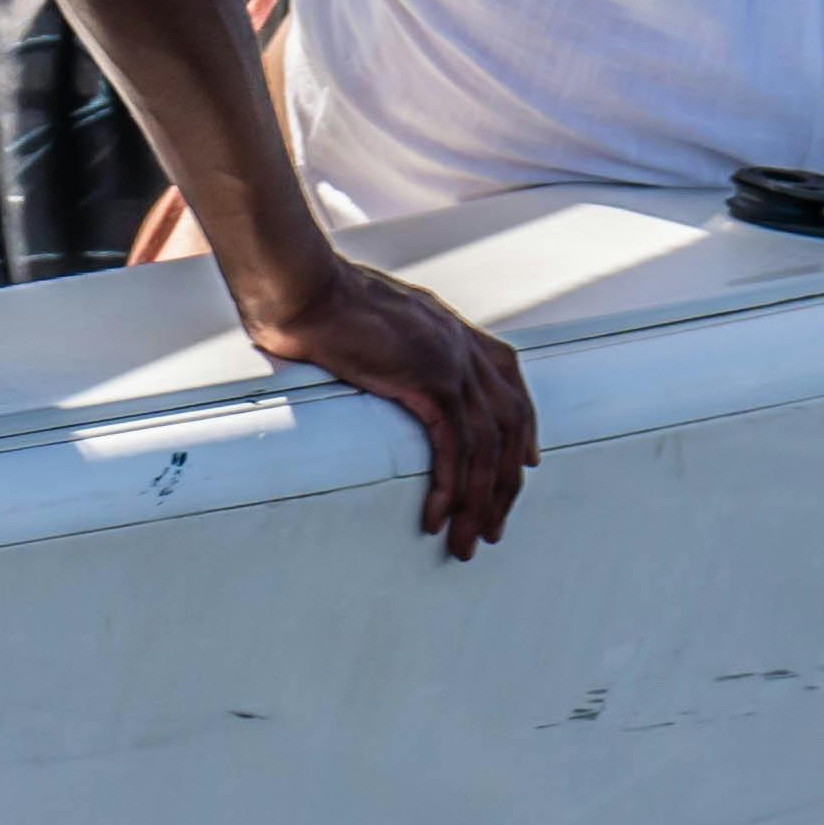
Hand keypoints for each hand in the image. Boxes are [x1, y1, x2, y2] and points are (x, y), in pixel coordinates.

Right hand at [229, 245, 538, 557]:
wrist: (299, 284)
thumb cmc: (310, 297)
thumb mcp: (363, 320)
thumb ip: (383, 342)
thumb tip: (364, 359)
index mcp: (450, 328)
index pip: (509, 382)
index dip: (521, 427)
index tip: (524, 464)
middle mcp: (462, 345)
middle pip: (509, 424)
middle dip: (504, 483)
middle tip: (494, 526)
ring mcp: (453, 361)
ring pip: (488, 446)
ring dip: (481, 501)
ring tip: (467, 540)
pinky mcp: (431, 381)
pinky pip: (457, 447)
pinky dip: (452, 487)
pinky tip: (438, 516)